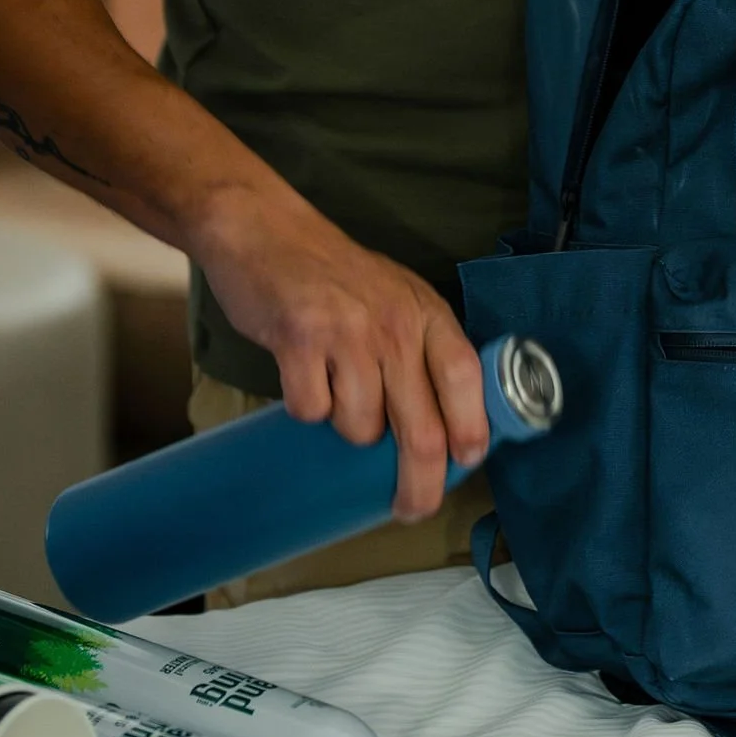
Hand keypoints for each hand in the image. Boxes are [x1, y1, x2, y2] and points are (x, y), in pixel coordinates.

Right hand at [193, 188, 490, 520]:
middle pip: (421, 430)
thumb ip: (422, 347)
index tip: (467, 464)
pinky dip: (306, 409)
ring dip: (349, 430)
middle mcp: (393, 324)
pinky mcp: (298, 341)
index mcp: (425, 311)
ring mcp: (346, 333)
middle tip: (411, 507)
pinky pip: (312, 412)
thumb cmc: (333, 272)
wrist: (263, 229)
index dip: (472, 430)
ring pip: (361, 429)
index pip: (466, 380)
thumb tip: (446, 426)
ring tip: (335, 390)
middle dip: (419, 484)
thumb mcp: (396, 296)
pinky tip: (302, 375)